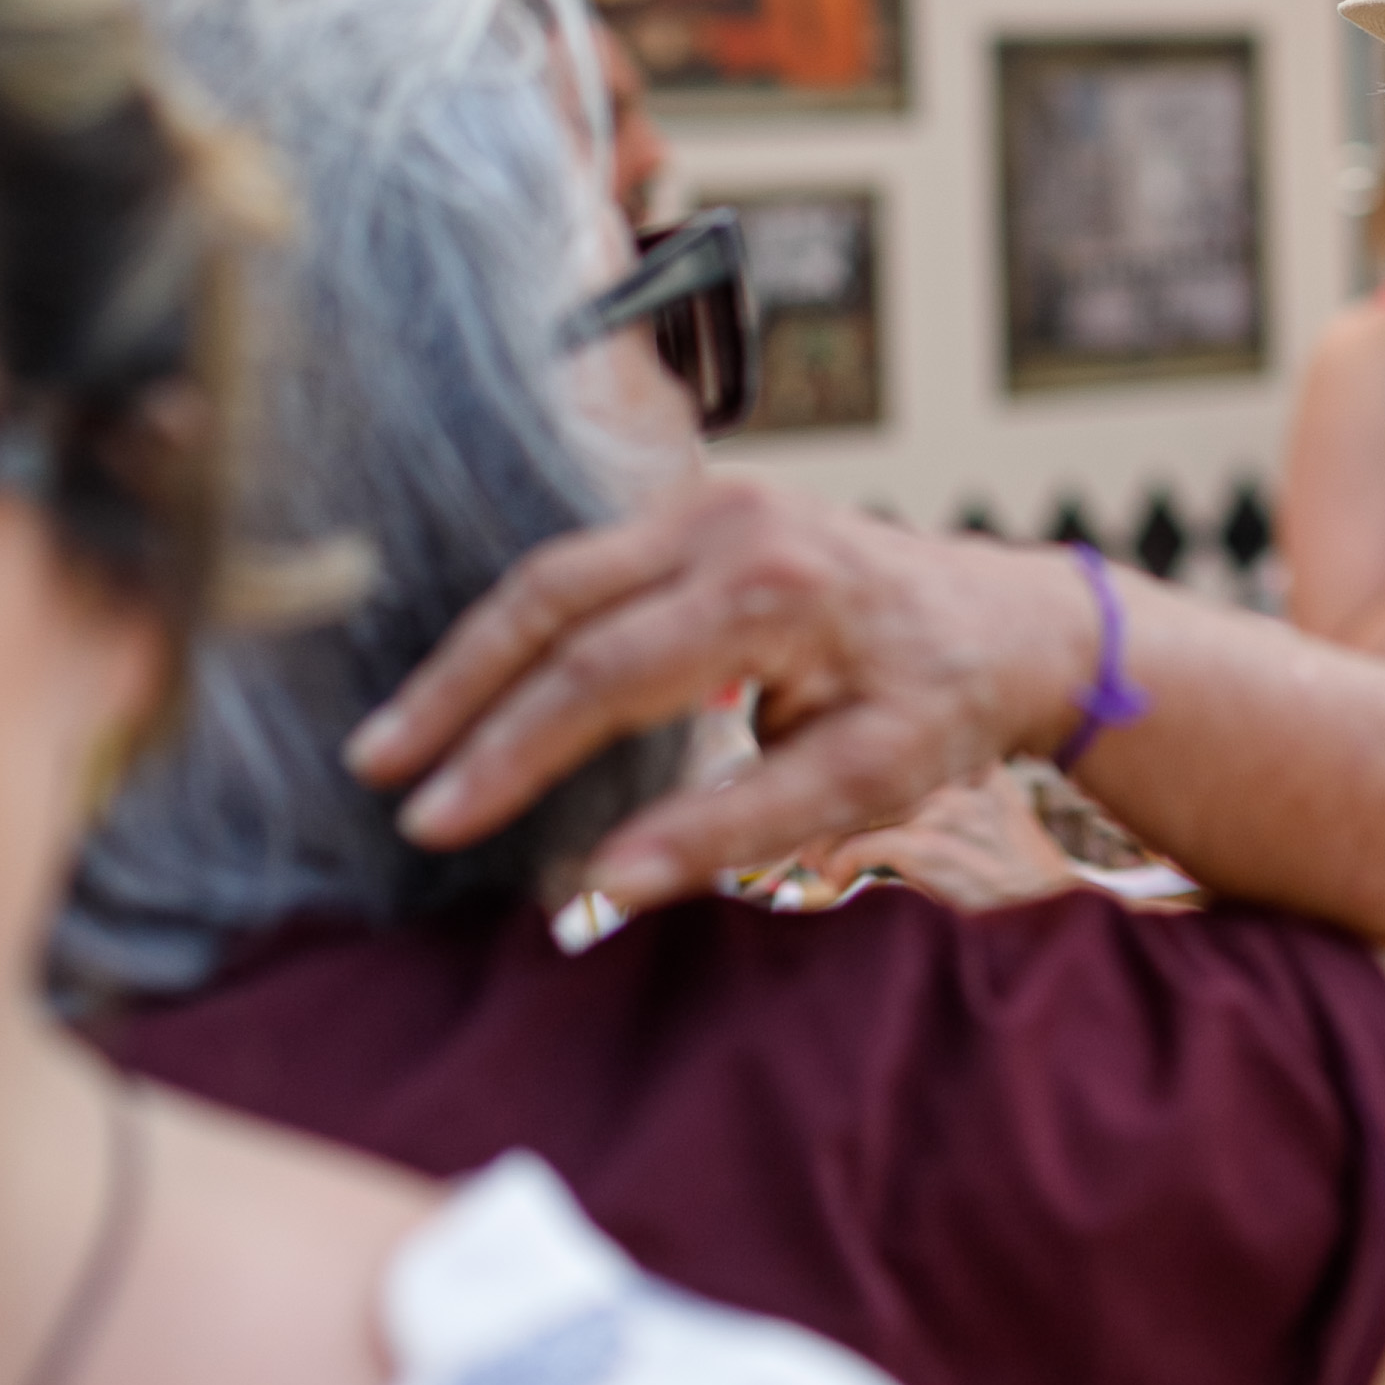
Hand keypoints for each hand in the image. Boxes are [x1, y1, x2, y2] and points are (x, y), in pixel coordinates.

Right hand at [342, 479, 1092, 907]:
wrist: (1006, 621)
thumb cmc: (940, 705)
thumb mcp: (863, 780)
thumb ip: (732, 827)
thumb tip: (604, 883)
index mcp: (770, 588)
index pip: (601, 675)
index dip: (507, 753)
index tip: (434, 820)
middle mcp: (731, 522)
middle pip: (552, 601)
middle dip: (455, 690)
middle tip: (378, 772)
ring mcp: (713, 501)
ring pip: (556, 573)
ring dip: (472, 654)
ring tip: (399, 737)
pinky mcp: (703, 508)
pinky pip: (589, 565)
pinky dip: (521, 627)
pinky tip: (473, 687)